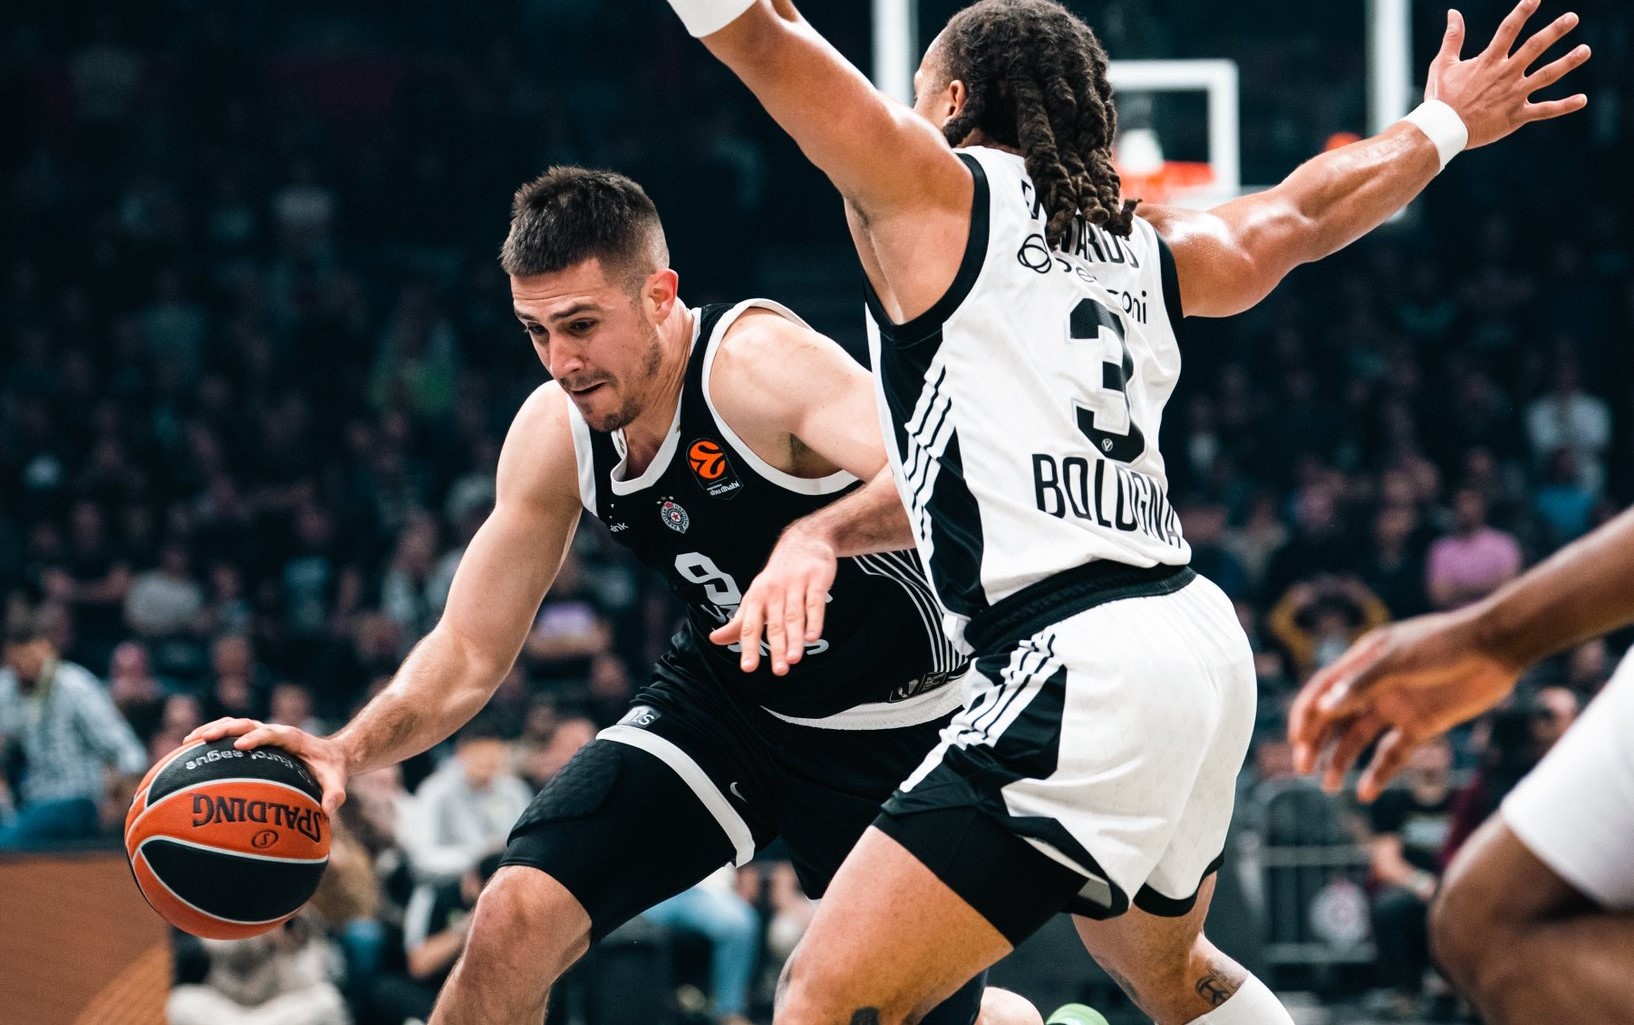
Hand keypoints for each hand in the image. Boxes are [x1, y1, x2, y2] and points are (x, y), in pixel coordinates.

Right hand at [185, 717, 351, 815]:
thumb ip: (335, 795)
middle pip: (247, 723)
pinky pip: (232, 735)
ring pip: (235, 725)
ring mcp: (265, 734)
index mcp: (293, 738)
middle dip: (226, 728)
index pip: (273, 733)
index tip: (240, 746)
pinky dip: (213, 739)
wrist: (332, 754)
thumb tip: (327, 811)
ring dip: (212, 729)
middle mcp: (276, 732)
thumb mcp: (337, 782)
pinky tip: (190, 752)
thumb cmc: (332, 769)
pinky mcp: (257, 740)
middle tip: (203, 739)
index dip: (257, 737)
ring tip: (187, 742)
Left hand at [708, 525, 835, 674]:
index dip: (748, 647)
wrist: (803, 541)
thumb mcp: (755, 598)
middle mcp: (773, 591)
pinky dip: (814, 620)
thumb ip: (739, 623)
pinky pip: (814, 602)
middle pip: (774, 625)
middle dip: (776, 649)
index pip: (749, 626)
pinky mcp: (816, 578)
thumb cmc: (776, 579)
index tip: (748, 668)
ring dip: (794, 639)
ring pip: (794, 616)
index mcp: (756, 598)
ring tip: (795, 660)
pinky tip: (813, 638)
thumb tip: (713, 640)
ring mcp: (795, 584)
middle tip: (780, 671)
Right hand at [1287, 609, 1522, 801]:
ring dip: (1342, 760)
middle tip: (1305, 769)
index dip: (1306, 715)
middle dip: (1317, 743)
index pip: (1322, 691)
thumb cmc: (1445, 644)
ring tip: (1330, 786)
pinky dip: (1379, 772)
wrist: (1497, 647)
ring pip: (1360, 738)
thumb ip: (1362, 684)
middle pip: (1336, 718)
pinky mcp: (1422, 724)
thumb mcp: (1399, 661)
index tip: (1296, 742)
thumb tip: (1324, 708)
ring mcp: (1397, 706)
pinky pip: (1394, 752)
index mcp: (1362, 662)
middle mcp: (1374, 686)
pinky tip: (1366, 791)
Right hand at [1425, 0, 1589, 149]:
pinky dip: (1564, 106)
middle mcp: (1505, 75)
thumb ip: (1452, 37)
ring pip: (1546, 76)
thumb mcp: (1443, 64)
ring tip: (1586, 50)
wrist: (1441, 131)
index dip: (1522, 12)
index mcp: (1488, 61)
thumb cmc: (1440, 98)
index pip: (1508, 30)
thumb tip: (1453, 13)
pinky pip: (1544, 110)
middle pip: (1534, 48)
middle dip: (1555, 31)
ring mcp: (1513, 95)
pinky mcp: (1516, 116)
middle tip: (1572, 18)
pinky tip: (1583, 99)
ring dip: (1567, 62)